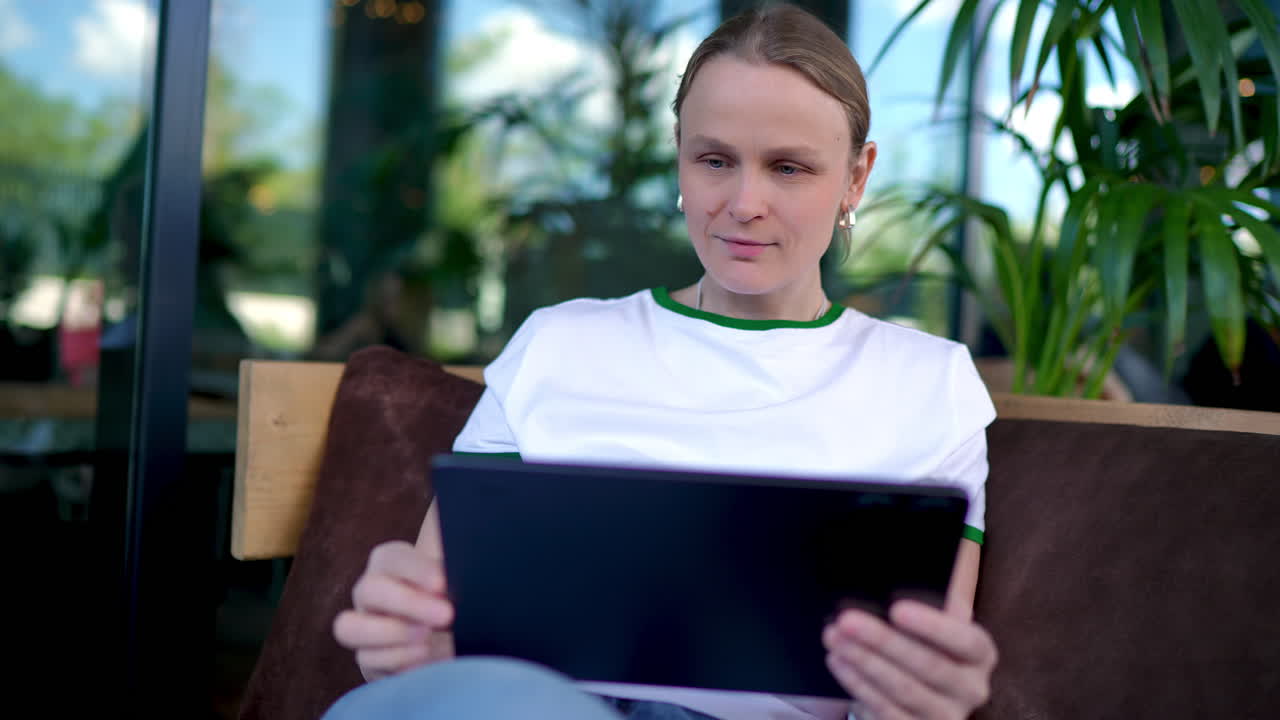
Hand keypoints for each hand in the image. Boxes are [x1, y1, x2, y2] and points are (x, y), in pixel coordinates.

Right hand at [333, 540, 455, 680]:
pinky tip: (424, 657)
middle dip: (409, 603)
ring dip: (391, 633)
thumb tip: (459, 574)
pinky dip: (397, 659)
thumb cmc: (455, 595)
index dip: (416, 570)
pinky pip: (367, 659)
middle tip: (446, 615)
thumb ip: (455, 568)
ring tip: (427, 639)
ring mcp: (363, 625)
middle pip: (369, 590)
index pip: (393, 557)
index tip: (443, 584)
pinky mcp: (368, 658)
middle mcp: (370, 592)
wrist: (451, 632)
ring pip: (349, 627)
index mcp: (392, 563)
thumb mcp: (458, 577)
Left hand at [822, 600, 996, 719]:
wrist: (926, 688)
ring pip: (903, 690)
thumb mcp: (935, 622)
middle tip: (846, 620)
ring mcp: (947, 716)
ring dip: (864, 662)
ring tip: (834, 638)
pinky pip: (887, 711)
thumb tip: (895, 580)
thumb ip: (929, 604)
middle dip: (883, 641)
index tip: (896, 608)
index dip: (933, 625)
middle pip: (929, 665)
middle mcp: (971, 689)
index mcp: (980, 654)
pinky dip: (859, 685)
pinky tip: (839, 662)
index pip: (966, 640)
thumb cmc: (927, 641)